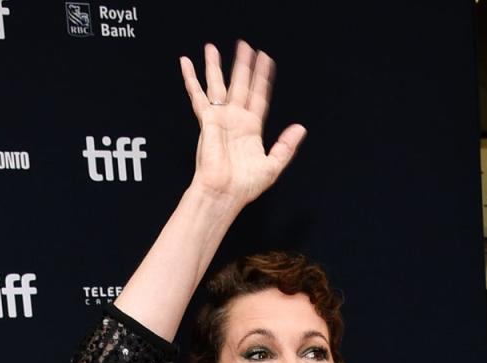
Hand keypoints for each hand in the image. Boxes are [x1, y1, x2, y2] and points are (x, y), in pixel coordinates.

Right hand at [180, 41, 306, 209]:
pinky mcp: (207, 121)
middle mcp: (235, 121)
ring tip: (212, 47)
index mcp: (250, 129)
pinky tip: (186, 63)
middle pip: (239, 85)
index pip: (258, 96)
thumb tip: (300, 128)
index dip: (262, 78)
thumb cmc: (244, 186)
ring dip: (215, 66)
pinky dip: (191, 79)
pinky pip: (198, 96)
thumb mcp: (273, 165)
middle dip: (242, 65)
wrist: (224, 193)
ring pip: (218, 85)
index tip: (265, 59)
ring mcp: (220, 119)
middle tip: (244, 45)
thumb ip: (286, 146)